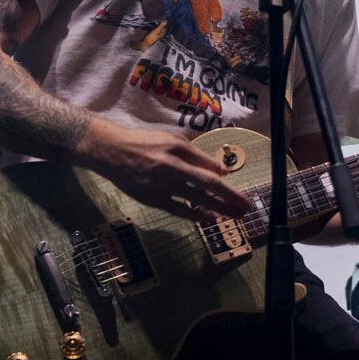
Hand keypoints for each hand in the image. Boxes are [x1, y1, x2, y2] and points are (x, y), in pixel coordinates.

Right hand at [82, 120, 250, 221]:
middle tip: (247, 207)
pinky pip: (177, 209)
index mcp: (177, 148)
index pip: (208, 166)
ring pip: (195, 199)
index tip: (240, 191)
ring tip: (234, 216)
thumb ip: (195, 155)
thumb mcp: (171, 140)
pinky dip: (195, 215)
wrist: (111, 152)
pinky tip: (209, 219)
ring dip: (218, 208)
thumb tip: (220, 171)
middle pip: (207, 183)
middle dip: (230, 196)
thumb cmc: (145, 143)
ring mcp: (160, 184)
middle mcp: (171, 165)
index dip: (226, 180)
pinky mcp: (151, 198)